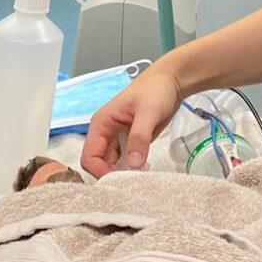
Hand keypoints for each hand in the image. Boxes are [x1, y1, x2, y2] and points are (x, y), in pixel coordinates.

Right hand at [81, 64, 184, 178]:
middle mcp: (106, 132)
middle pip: (98, 163)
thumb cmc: (156, 90)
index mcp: (101, 123)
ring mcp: (117, 138)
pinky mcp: (130, 142)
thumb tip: (133, 163)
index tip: (120, 179)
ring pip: (111, 164)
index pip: (89, 156)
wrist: (172, 82)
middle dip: (112, 174)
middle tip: (133, 180)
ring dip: (122, 173)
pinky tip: (144, 169)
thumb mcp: (148, 113)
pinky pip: (124, 161)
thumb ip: (139, 137)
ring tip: (140, 175)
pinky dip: (131, 168)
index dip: (100, 171)